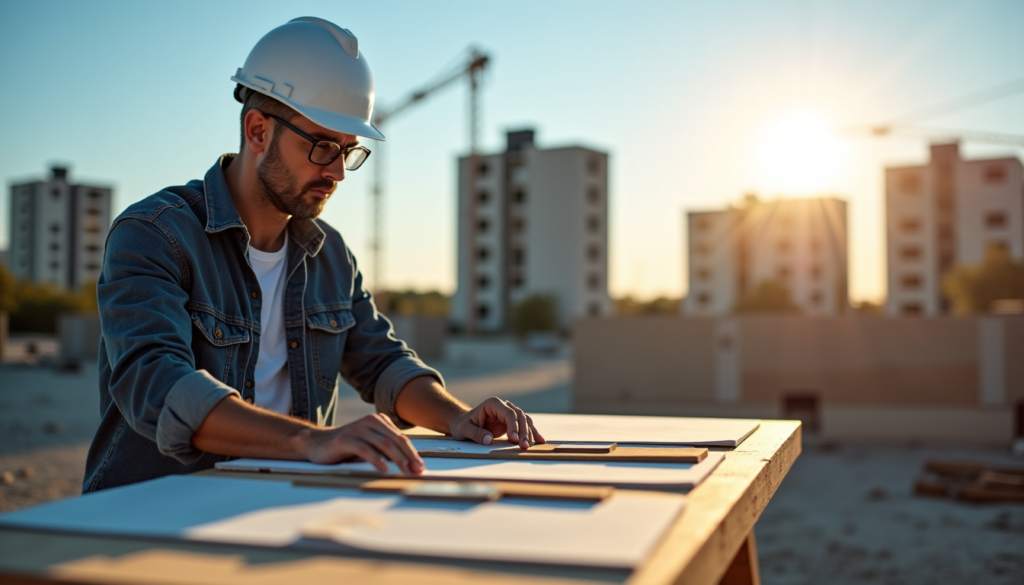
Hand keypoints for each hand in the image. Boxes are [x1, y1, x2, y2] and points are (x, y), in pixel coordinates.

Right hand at [305, 413, 423, 473]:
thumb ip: (386, 447)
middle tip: (417, 472)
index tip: (420, 468)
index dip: (412, 453)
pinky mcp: (345, 439)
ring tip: (405, 472)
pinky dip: (376, 460)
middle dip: (409, 457)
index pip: (401, 438)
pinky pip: (365, 449)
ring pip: (383, 444)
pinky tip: (384, 469)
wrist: (317, 443)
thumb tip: (410, 464)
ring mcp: (357, 429)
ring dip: (397, 459)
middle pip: (395, 440)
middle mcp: (369, 421)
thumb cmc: (347, 446)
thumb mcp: (369, 443)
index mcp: (379, 420)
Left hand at [449, 397, 544, 449]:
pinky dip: (532, 433)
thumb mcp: (463, 430)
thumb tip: (488, 440)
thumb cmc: (461, 425)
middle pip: (519, 417)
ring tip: (529, 446)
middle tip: (524, 446)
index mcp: (493, 404)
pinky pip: (524, 427)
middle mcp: (503, 406)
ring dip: (529, 433)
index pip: (508, 413)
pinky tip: (540, 441)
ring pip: (524, 421)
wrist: (463, 425)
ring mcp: (508, 414)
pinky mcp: (511, 423)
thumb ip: (474, 433)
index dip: (513, 426)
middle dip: (523, 432)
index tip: (514, 440)